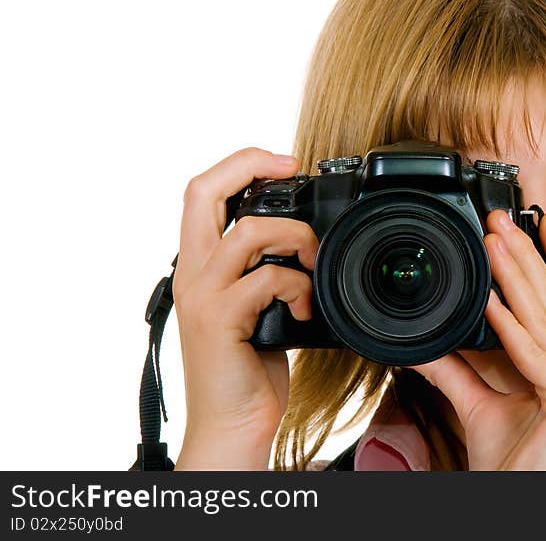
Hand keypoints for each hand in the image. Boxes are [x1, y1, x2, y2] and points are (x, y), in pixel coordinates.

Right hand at [172, 147, 318, 469]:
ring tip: (313, 263)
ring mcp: (204, 295)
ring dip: (295, 238)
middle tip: (290, 165)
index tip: (282, 160)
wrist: (234, 424)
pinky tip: (307, 310)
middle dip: (248, 165)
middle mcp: (194, 273)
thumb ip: (263, 271)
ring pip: (247, 231)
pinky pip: (268, 279)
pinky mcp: (221, 320)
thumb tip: (303, 243)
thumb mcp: (255, 308)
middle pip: (202, 192)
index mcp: (201, 265)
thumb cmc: (248, 367)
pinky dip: (300, 288)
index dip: (239, 164)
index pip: (202, 193)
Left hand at [411, 209, 545, 469]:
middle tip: (505, 216)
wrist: (524, 507)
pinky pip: (537, 358)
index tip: (539, 224)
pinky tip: (492, 301)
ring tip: (495, 241)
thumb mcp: (481, 407)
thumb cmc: (517, 466)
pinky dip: (512, 329)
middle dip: (530, 255)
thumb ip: (458, 371)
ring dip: (518, 277)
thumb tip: (427, 344)